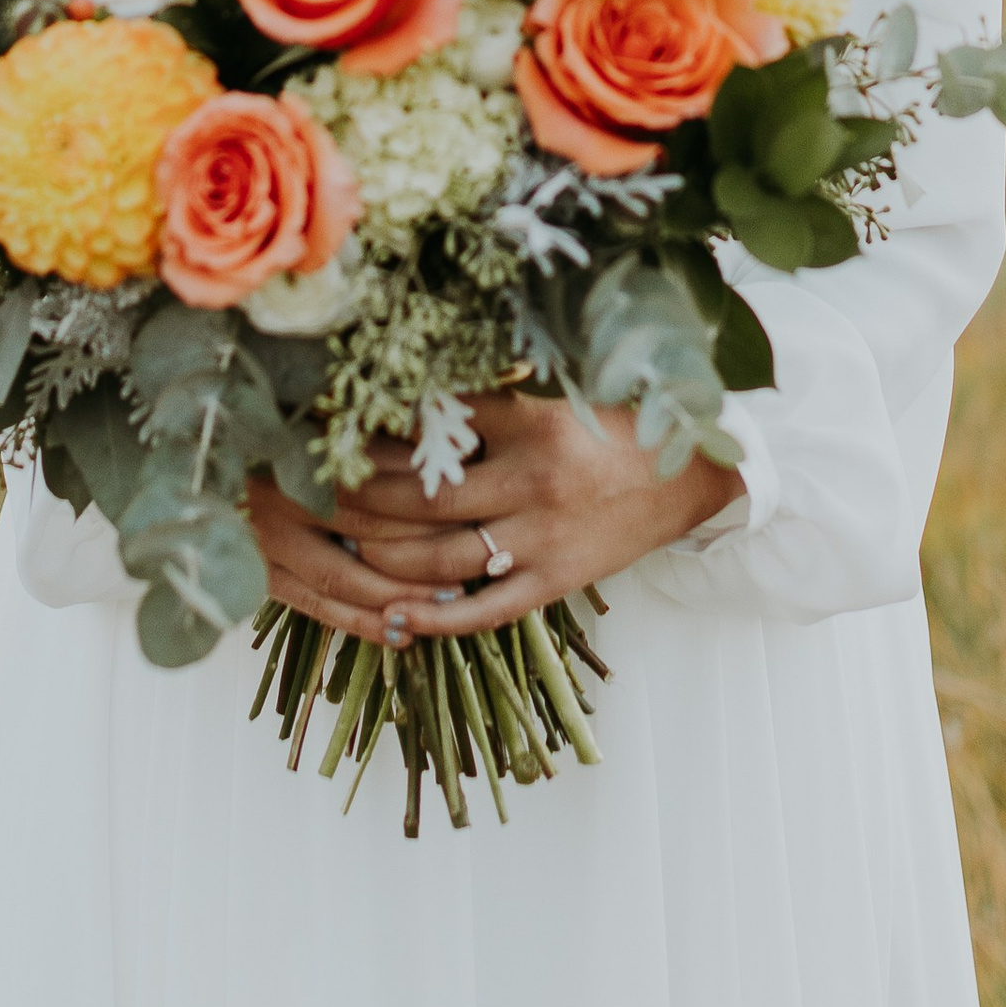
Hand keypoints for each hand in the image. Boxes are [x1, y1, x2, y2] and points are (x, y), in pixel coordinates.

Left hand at [246, 387, 741, 647]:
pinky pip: (482, 611)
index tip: (328, 424)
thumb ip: (491, 394)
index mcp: (531, 423)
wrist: (697, 472)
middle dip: (356, 495)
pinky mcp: (553, 583)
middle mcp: (530, 482)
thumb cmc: (619, 423)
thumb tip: (413, 387)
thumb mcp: (559, 393)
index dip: (374, 428)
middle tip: (308, 490)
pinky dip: (433, 619)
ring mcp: (541, 539)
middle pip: (418, 496)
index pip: (432, 427)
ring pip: (437, 557)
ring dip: (378, 553)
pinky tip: (391, 617)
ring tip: (336, 543)